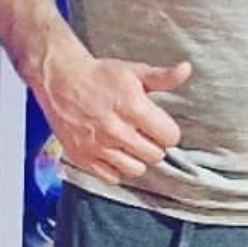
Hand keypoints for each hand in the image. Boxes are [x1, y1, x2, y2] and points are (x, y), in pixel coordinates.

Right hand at [29, 31, 191, 185]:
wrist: (61, 80)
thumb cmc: (100, 75)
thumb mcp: (134, 71)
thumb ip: (163, 77)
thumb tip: (186, 69)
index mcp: (132, 107)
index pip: (169, 137)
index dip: (168, 131)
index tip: (159, 125)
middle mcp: (116, 129)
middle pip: (155, 155)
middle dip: (153, 144)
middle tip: (143, 132)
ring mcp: (98, 146)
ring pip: (135, 169)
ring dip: (136, 158)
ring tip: (129, 142)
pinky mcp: (83, 157)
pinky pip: (111, 177)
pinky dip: (115, 167)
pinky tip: (113, 150)